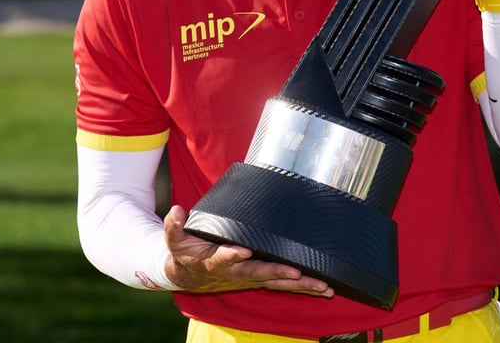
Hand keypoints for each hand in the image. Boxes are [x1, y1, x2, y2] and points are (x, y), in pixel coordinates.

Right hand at [162, 205, 335, 296]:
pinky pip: (284, 285)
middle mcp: (236, 273)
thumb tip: (176, 211)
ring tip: (324, 287)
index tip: (243, 250)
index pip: (224, 258)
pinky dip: (304, 287)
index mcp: (216, 262)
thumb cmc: (186, 252)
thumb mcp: (174, 239)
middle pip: (259, 275)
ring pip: (277, 284)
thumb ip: (173, 226)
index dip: (232, 255)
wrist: (190, 276)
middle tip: (297, 274)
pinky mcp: (260, 278)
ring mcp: (250, 278)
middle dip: (279, 274)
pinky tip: (325, 288)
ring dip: (300, 286)